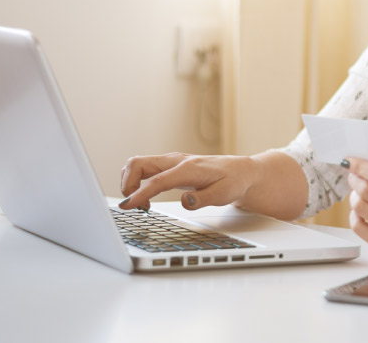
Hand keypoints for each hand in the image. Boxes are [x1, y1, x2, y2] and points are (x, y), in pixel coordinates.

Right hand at [118, 153, 257, 210]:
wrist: (240, 172)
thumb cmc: (233, 182)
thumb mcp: (224, 194)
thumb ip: (204, 199)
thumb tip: (185, 202)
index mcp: (188, 169)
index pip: (157, 181)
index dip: (139, 194)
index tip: (127, 206)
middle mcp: (175, 161)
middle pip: (137, 164)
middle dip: (127, 184)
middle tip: (135, 206)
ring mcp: (171, 162)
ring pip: (137, 165)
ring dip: (131, 183)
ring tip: (142, 204)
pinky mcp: (169, 167)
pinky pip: (144, 170)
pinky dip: (138, 182)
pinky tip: (147, 198)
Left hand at [343, 157, 367, 258]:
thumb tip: (358, 168)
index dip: (360, 166)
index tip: (350, 162)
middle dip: (355, 181)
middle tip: (354, 178)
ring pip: (361, 208)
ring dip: (354, 197)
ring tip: (358, 195)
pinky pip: (358, 227)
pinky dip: (354, 216)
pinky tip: (360, 212)